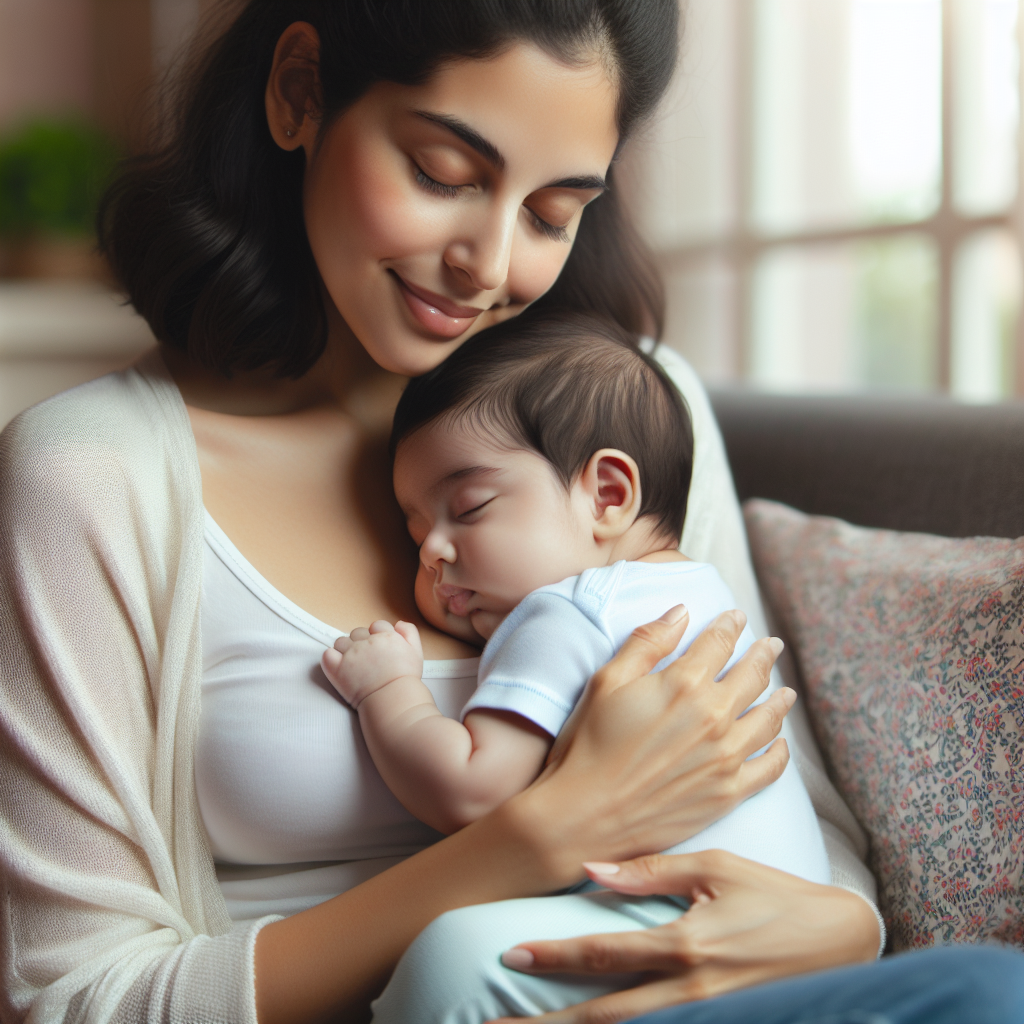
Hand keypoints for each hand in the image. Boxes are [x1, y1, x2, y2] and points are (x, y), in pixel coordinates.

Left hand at [321, 619, 422, 707]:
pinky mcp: (338, 669)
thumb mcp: (416, 651)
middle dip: (361, 643)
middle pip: (358, 632)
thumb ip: (409, 632)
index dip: (378, 636)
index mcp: (386, 636)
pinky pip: (327, 654)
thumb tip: (397, 624)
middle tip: (367, 660)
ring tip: (353, 665)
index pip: (377, 625)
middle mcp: (367, 642)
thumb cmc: (405, 679)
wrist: (393, 700)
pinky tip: (339, 666)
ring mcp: (351, 654)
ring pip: (341, 642)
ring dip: (345, 650)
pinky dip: (331, 658)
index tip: (379, 650)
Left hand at [494, 851, 881, 1022]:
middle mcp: (690, 991)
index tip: (508, 954)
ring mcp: (708, 1017)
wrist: (843, 944)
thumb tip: (592, 870)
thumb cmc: (776, 896)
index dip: (553, 956)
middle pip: (604, 1016)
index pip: (604, 954)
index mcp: (685, 944)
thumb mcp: (717, 868)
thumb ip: (653, 871)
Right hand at [513, 607, 796, 880]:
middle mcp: (714, 716)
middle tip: (772, 646)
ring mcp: (725, 756)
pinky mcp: (728, 792)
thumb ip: (647, 642)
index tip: (736, 617)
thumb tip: (681, 613)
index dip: (729, 625)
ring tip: (785, 691)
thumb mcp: (607, 681)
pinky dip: (779, 751)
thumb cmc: (588, 745)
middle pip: (752, 676)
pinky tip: (780, 743)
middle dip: (763, 656)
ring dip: (780, 700)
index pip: (718, 642)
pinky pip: (769, 768)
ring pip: (768, 718)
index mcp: (684, 683)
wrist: (586, 816)